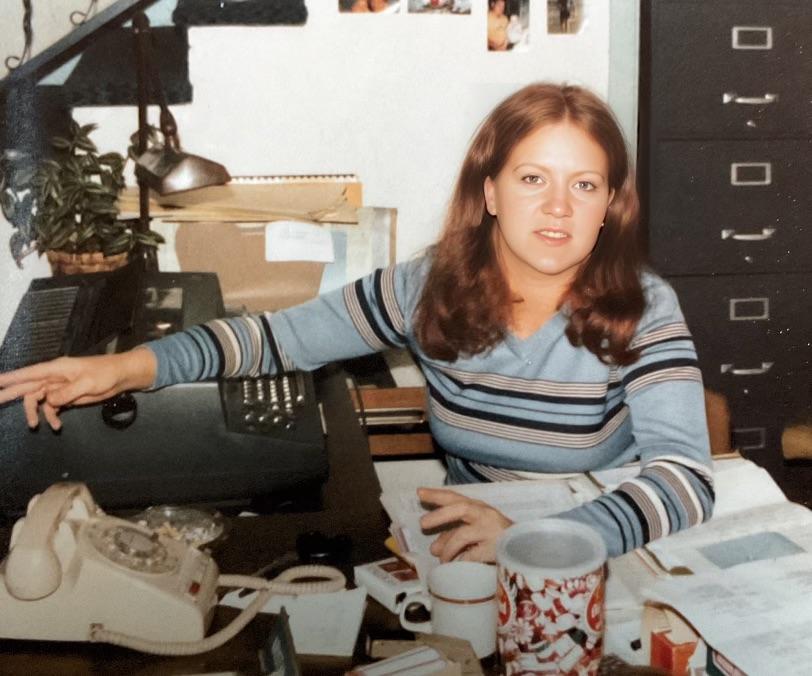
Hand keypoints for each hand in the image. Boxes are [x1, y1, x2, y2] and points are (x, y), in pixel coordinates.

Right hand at [0, 348, 156, 429]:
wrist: (121, 377)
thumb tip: (48, 401)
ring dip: (35, 413)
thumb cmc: (106, 373)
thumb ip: (67, 393)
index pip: (29, 373)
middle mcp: (54, 378)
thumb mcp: (87, 383)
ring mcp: (59, 387)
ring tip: (34, 425)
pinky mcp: (67, 396)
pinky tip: (57, 425)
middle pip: (27, 386)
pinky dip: (52, 416)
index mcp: (57, 369)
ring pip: (38, 400)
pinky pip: (52, 407)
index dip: (10, 378)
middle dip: (10, 393)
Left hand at [418, 487, 512, 562]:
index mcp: (477, 507)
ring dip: (448, 548)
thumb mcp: (474, 530)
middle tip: (422, 523)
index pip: (455, 497)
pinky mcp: (494, 548)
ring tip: (441, 559)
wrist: (523, 549)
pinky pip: (471, 555)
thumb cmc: (495, 537)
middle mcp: (484, 514)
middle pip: (460, 508)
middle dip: (440, 515)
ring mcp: (490, 530)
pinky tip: (456, 566)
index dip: (437, 495)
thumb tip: (434, 548)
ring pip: (462, 535)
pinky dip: (460, 561)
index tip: (419, 493)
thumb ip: (454, 535)